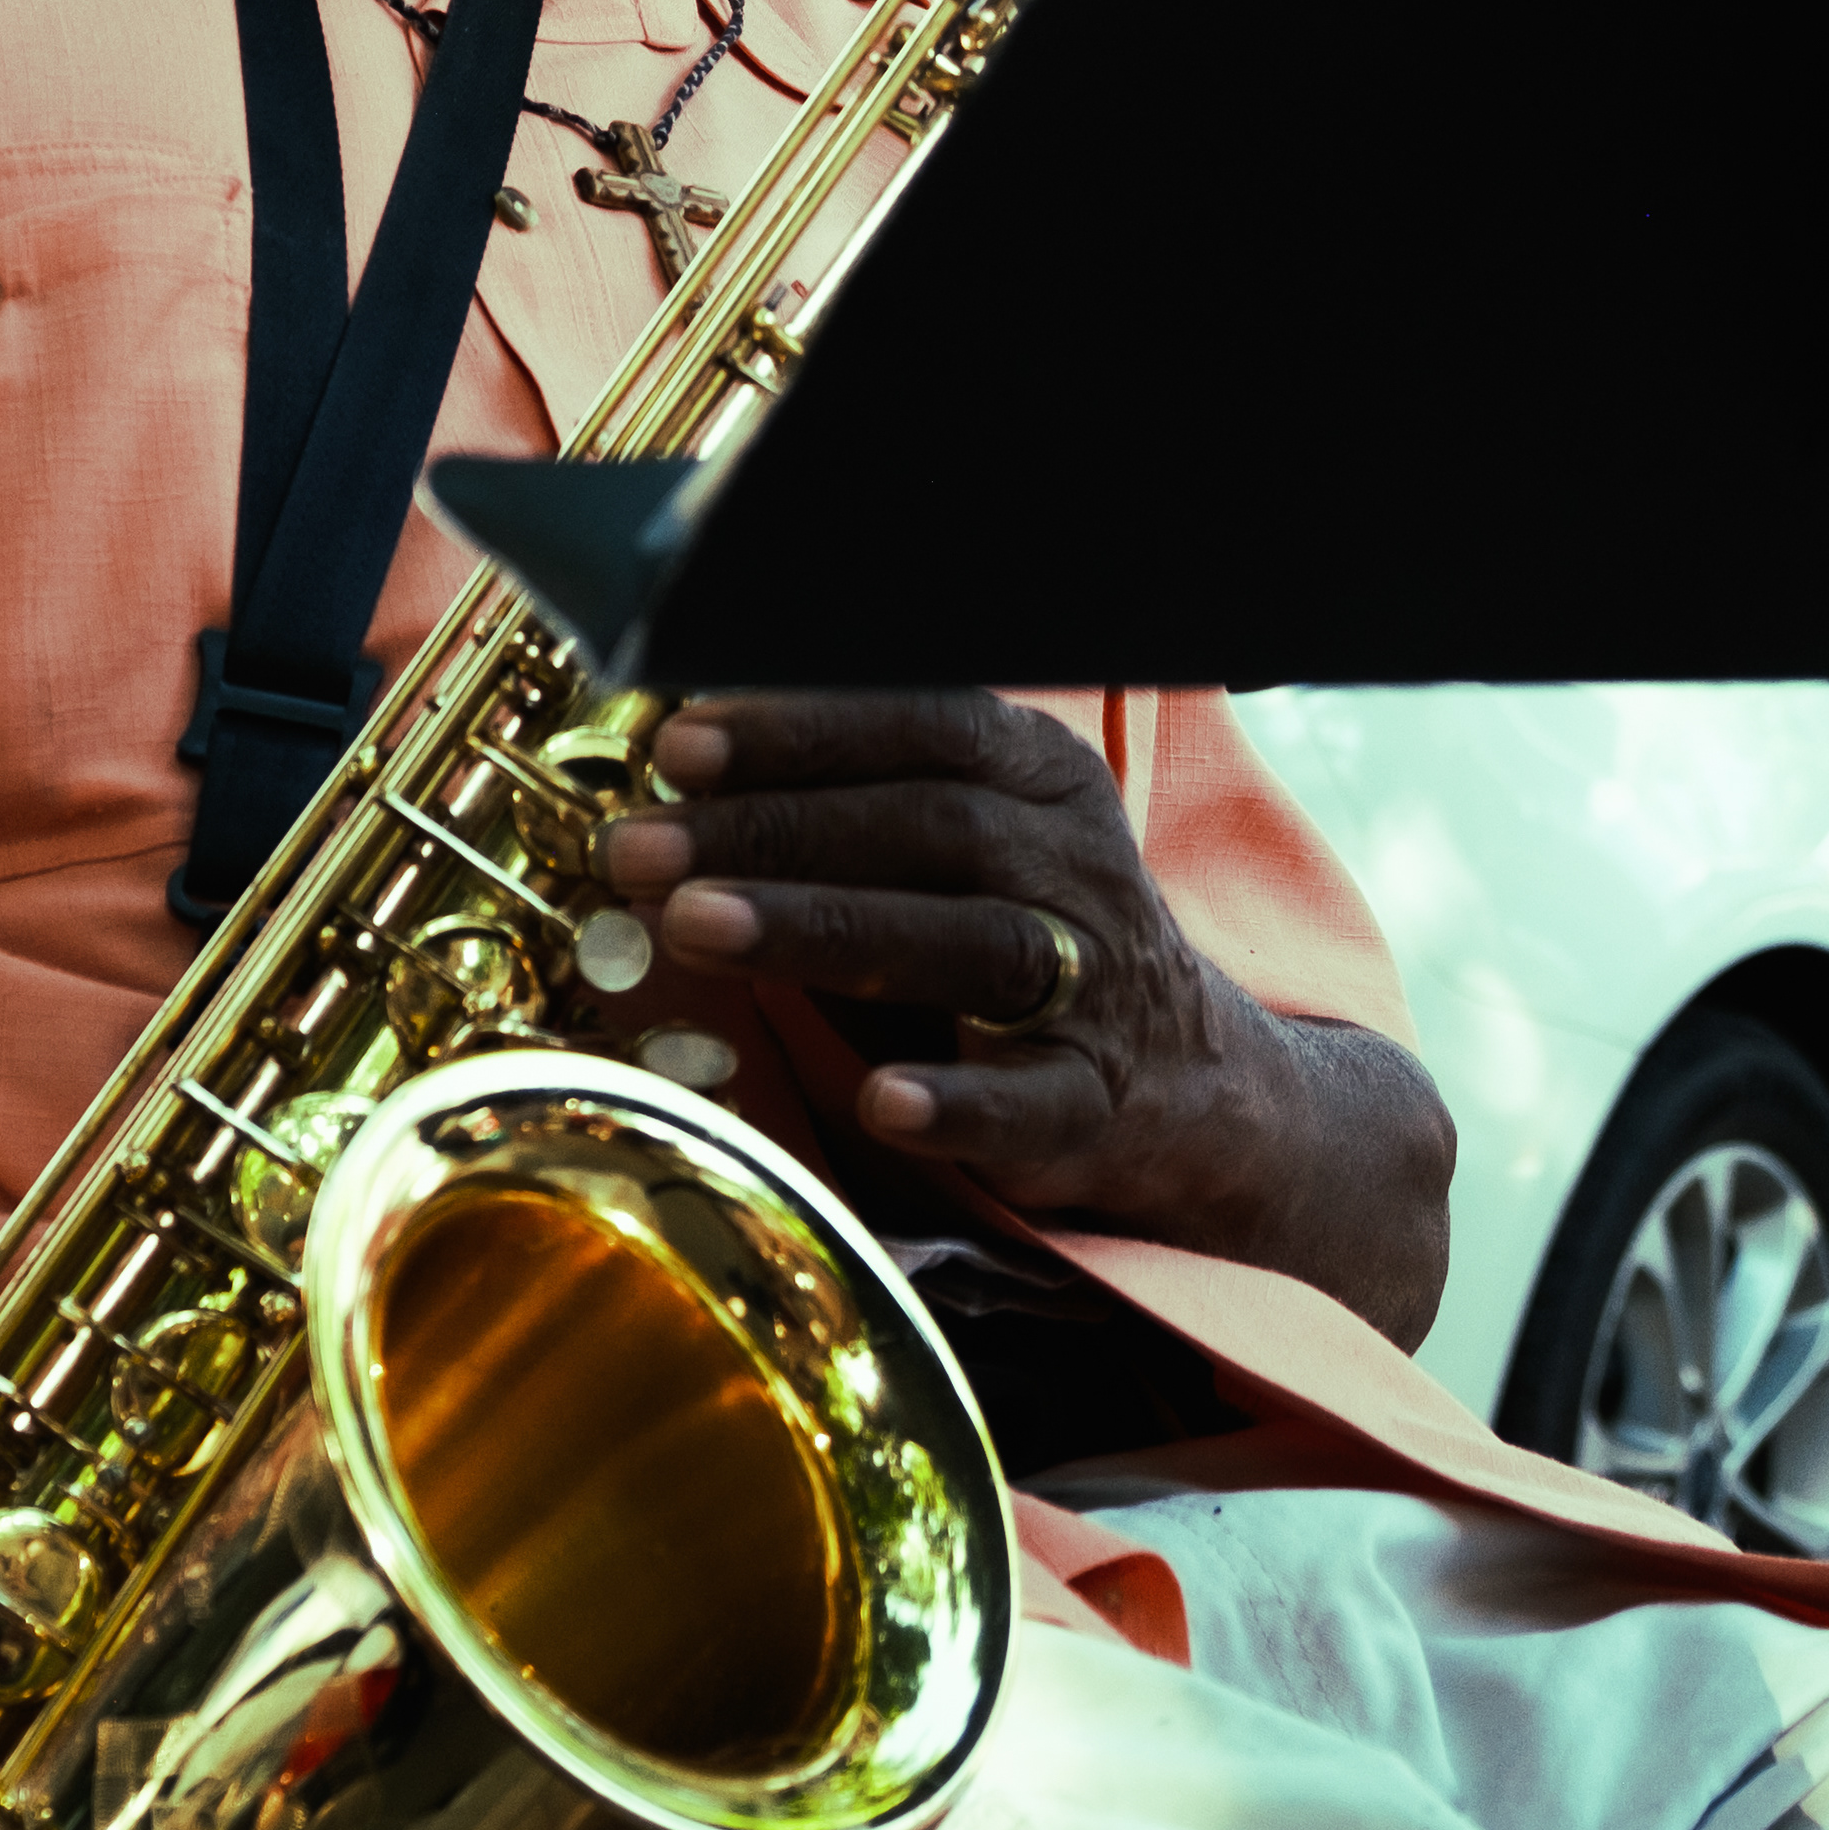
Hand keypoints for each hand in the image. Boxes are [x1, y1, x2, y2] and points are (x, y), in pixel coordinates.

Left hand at [593, 692, 1452, 1347]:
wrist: (1189, 1084)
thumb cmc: (1013, 939)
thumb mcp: (948, 846)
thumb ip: (835, 809)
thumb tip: (668, 775)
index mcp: (1037, 778)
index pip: (922, 724)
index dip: (802, 729)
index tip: (679, 745)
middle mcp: (1075, 864)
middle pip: (928, 825)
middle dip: (772, 830)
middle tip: (638, 848)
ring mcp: (1098, 986)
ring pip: (968, 944)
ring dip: (823, 928)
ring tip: (692, 925)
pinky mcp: (1099, 1105)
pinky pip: (1036, 1102)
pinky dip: (961, 1104)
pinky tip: (883, 1103)